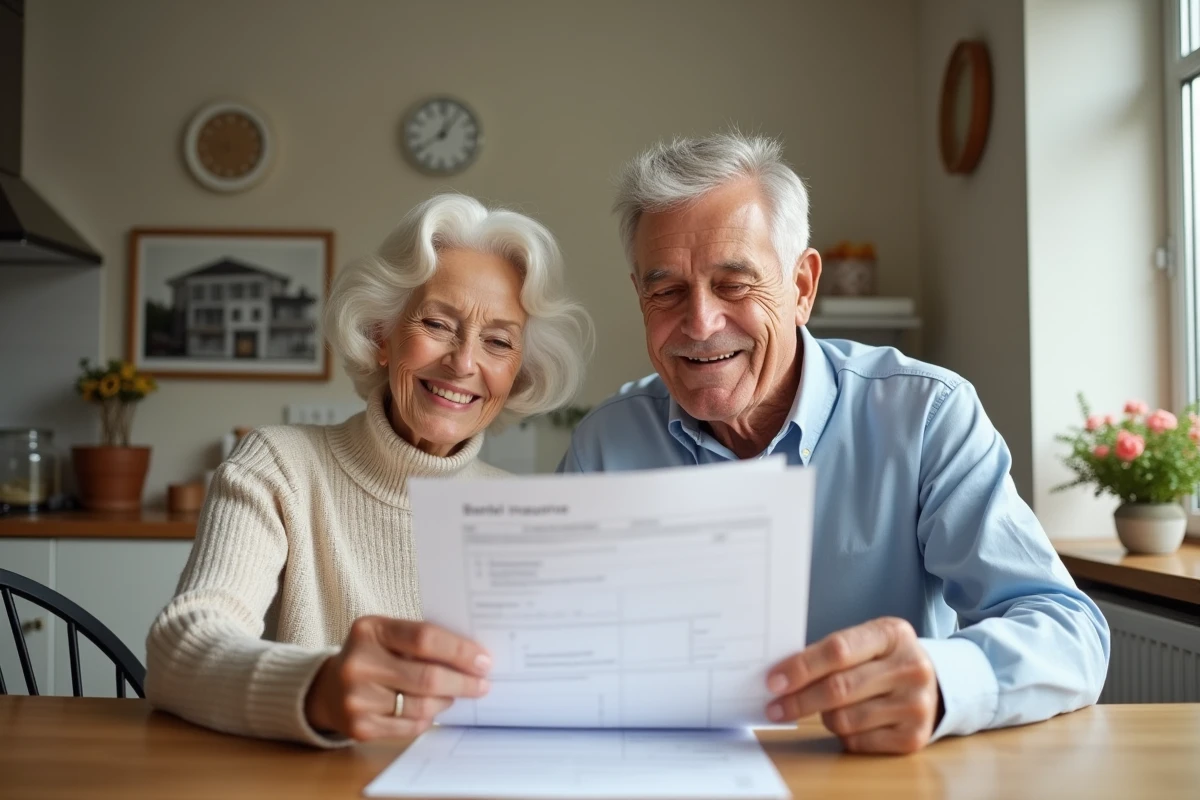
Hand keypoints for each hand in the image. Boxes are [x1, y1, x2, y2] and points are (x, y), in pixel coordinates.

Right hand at [304, 616, 490, 740]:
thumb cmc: (372, 656)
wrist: (327, 689)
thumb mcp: (387, 635)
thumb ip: (422, 641)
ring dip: (446, 701)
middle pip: (427, 677)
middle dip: (463, 682)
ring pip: (421, 706)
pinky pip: (410, 727)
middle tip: (483, 684)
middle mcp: (359, 663)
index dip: (459, 651)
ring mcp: (356, 698)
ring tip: (453, 695)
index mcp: (369, 630)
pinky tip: (431, 710)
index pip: (424, 638)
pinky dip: (427, 719)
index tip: (484, 660)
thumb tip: (473, 657)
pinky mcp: (359, 727)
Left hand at [765, 617, 940, 753]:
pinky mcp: (913, 737)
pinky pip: (858, 741)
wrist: (931, 683)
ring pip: (845, 719)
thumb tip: (782, 676)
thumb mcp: (867, 641)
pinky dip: (842, 735)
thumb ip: (831, 652)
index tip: (774, 681)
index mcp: (892, 634)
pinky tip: (845, 723)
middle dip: (799, 699)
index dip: (801, 667)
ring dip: (823, 717)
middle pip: (839, 688)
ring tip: (822, 709)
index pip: (838, 650)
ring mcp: (915, 705)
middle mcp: (910, 668)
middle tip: (774, 706)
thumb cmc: (885, 659)